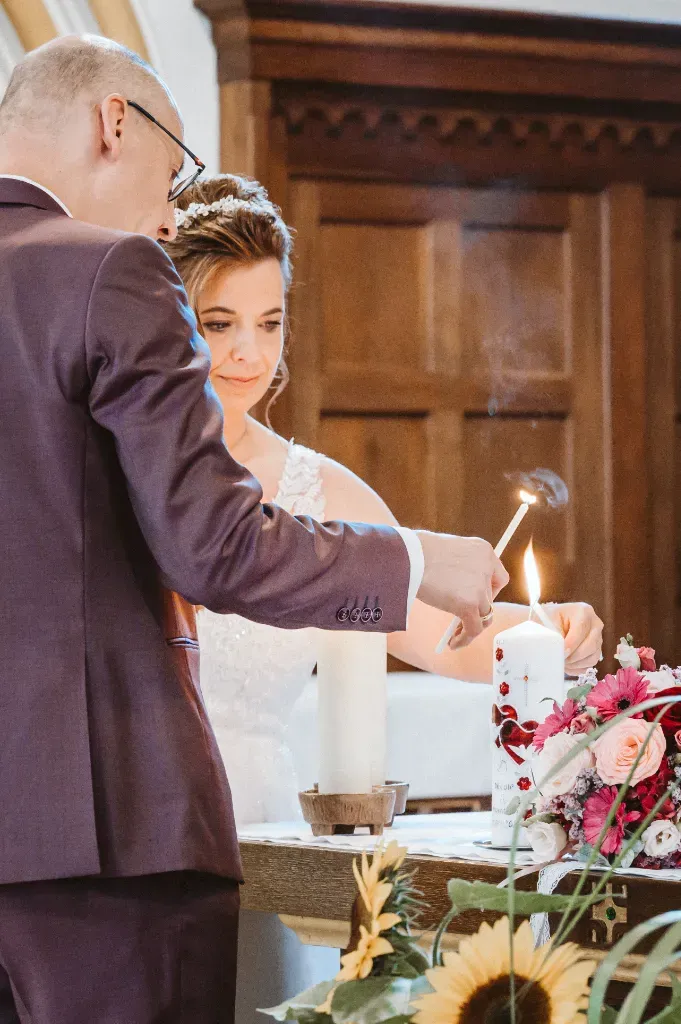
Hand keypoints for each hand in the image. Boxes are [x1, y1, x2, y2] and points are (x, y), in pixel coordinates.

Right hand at [416, 532, 508, 646]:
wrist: (407, 557)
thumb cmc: (417, 551)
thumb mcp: (448, 552)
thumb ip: (460, 568)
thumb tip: (459, 589)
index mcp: (483, 551)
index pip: (499, 577)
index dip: (489, 590)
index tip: (476, 597)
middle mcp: (486, 568)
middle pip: (490, 597)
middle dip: (477, 608)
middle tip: (461, 617)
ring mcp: (479, 587)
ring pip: (484, 616)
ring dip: (472, 626)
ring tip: (455, 634)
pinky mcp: (469, 604)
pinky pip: (474, 629)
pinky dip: (464, 639)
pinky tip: (453, 643)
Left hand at [545, 602, 603, 674]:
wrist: (552, 621)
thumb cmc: (549, 619)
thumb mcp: (548, 621)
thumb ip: (555, 635)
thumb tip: (562, 651)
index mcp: (583, 611)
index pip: (581, 630)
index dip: (570, 644)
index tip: (560, 653)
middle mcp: (595, 624)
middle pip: (590, 645)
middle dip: (573, 656)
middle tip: (560, 660)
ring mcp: (598, 638)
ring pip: (592, 657)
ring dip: (575, 664)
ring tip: (562, 662)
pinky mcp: (596, 649)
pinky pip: (591, 664)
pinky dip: (578, 668)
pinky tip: (567, 665)